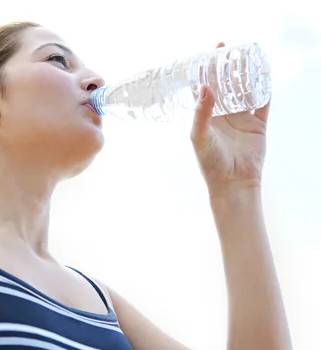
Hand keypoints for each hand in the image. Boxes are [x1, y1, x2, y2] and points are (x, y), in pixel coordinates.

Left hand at [189, 42, 270, 195]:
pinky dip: (265, 89)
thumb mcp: (199, 136)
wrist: (233, 182)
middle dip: (228, 67)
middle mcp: (224, 115)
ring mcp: (241, 119)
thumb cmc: (210, 162)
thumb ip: (201, 113)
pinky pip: (263, 103)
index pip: (207, 87)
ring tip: (249, 56)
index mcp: (207, 116)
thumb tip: (204, 87)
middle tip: (231, 49)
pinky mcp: (258, 125)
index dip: (208, 70)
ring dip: (247, 75)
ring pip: (245, 91)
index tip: (211, 52)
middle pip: (227, 85)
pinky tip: (266, 75)